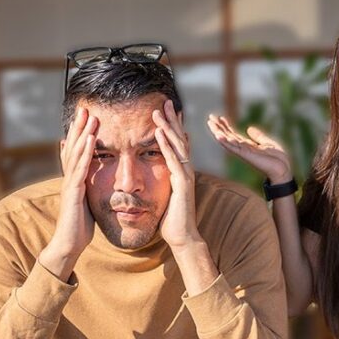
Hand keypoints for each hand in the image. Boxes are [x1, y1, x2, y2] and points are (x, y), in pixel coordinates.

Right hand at [39, 107, 96, 274]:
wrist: (69, 245)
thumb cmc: (79, 226)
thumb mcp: (85, 202)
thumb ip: (86, 188)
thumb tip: (91, 179)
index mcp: (73, 180)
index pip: (75, 152)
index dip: (78, 134)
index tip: (85, 117)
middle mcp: (69, 178)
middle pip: (72, 147)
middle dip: (78, 127)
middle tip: (84, 107)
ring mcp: (69, 184)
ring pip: (74, 154)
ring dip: (82, 134)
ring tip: (88, 117)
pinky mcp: (73, 192)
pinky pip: (80, 169)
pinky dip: (85, 152)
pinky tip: (90, 139)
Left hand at [152, 100, 202, 248]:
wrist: (182, 237)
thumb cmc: (172, 220)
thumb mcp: (165, 197)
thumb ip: (163, 184)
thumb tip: (152, 179)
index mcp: (181, 172)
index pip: (178, 144)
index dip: (173, 127)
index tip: (167, 112)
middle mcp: (186, 170)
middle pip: (180, 139)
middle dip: (172, 120)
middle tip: (166, 102)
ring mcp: (186, 175)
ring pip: (178, 145)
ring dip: (168, 127)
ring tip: (160, 110)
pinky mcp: (182, 183)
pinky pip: (173, 159)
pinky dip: (167, 145)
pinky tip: (160, 132)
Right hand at [206, 115, 292, 183]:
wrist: (283, 171)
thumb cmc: (278, 160)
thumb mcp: (268, 143)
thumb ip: (258, 136)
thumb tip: (249, 128)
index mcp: (248, 147)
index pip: (234, 135)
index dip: (227, 126)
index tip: (221, 117)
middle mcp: (243, 149)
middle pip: (227, 137)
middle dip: (218, 127)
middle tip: (210, 117)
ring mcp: (243, 153)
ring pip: (227, 141)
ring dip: (218, 132)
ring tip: (210, 123)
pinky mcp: (246, 155)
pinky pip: (233, 148)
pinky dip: (225, 141)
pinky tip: (218, 135)